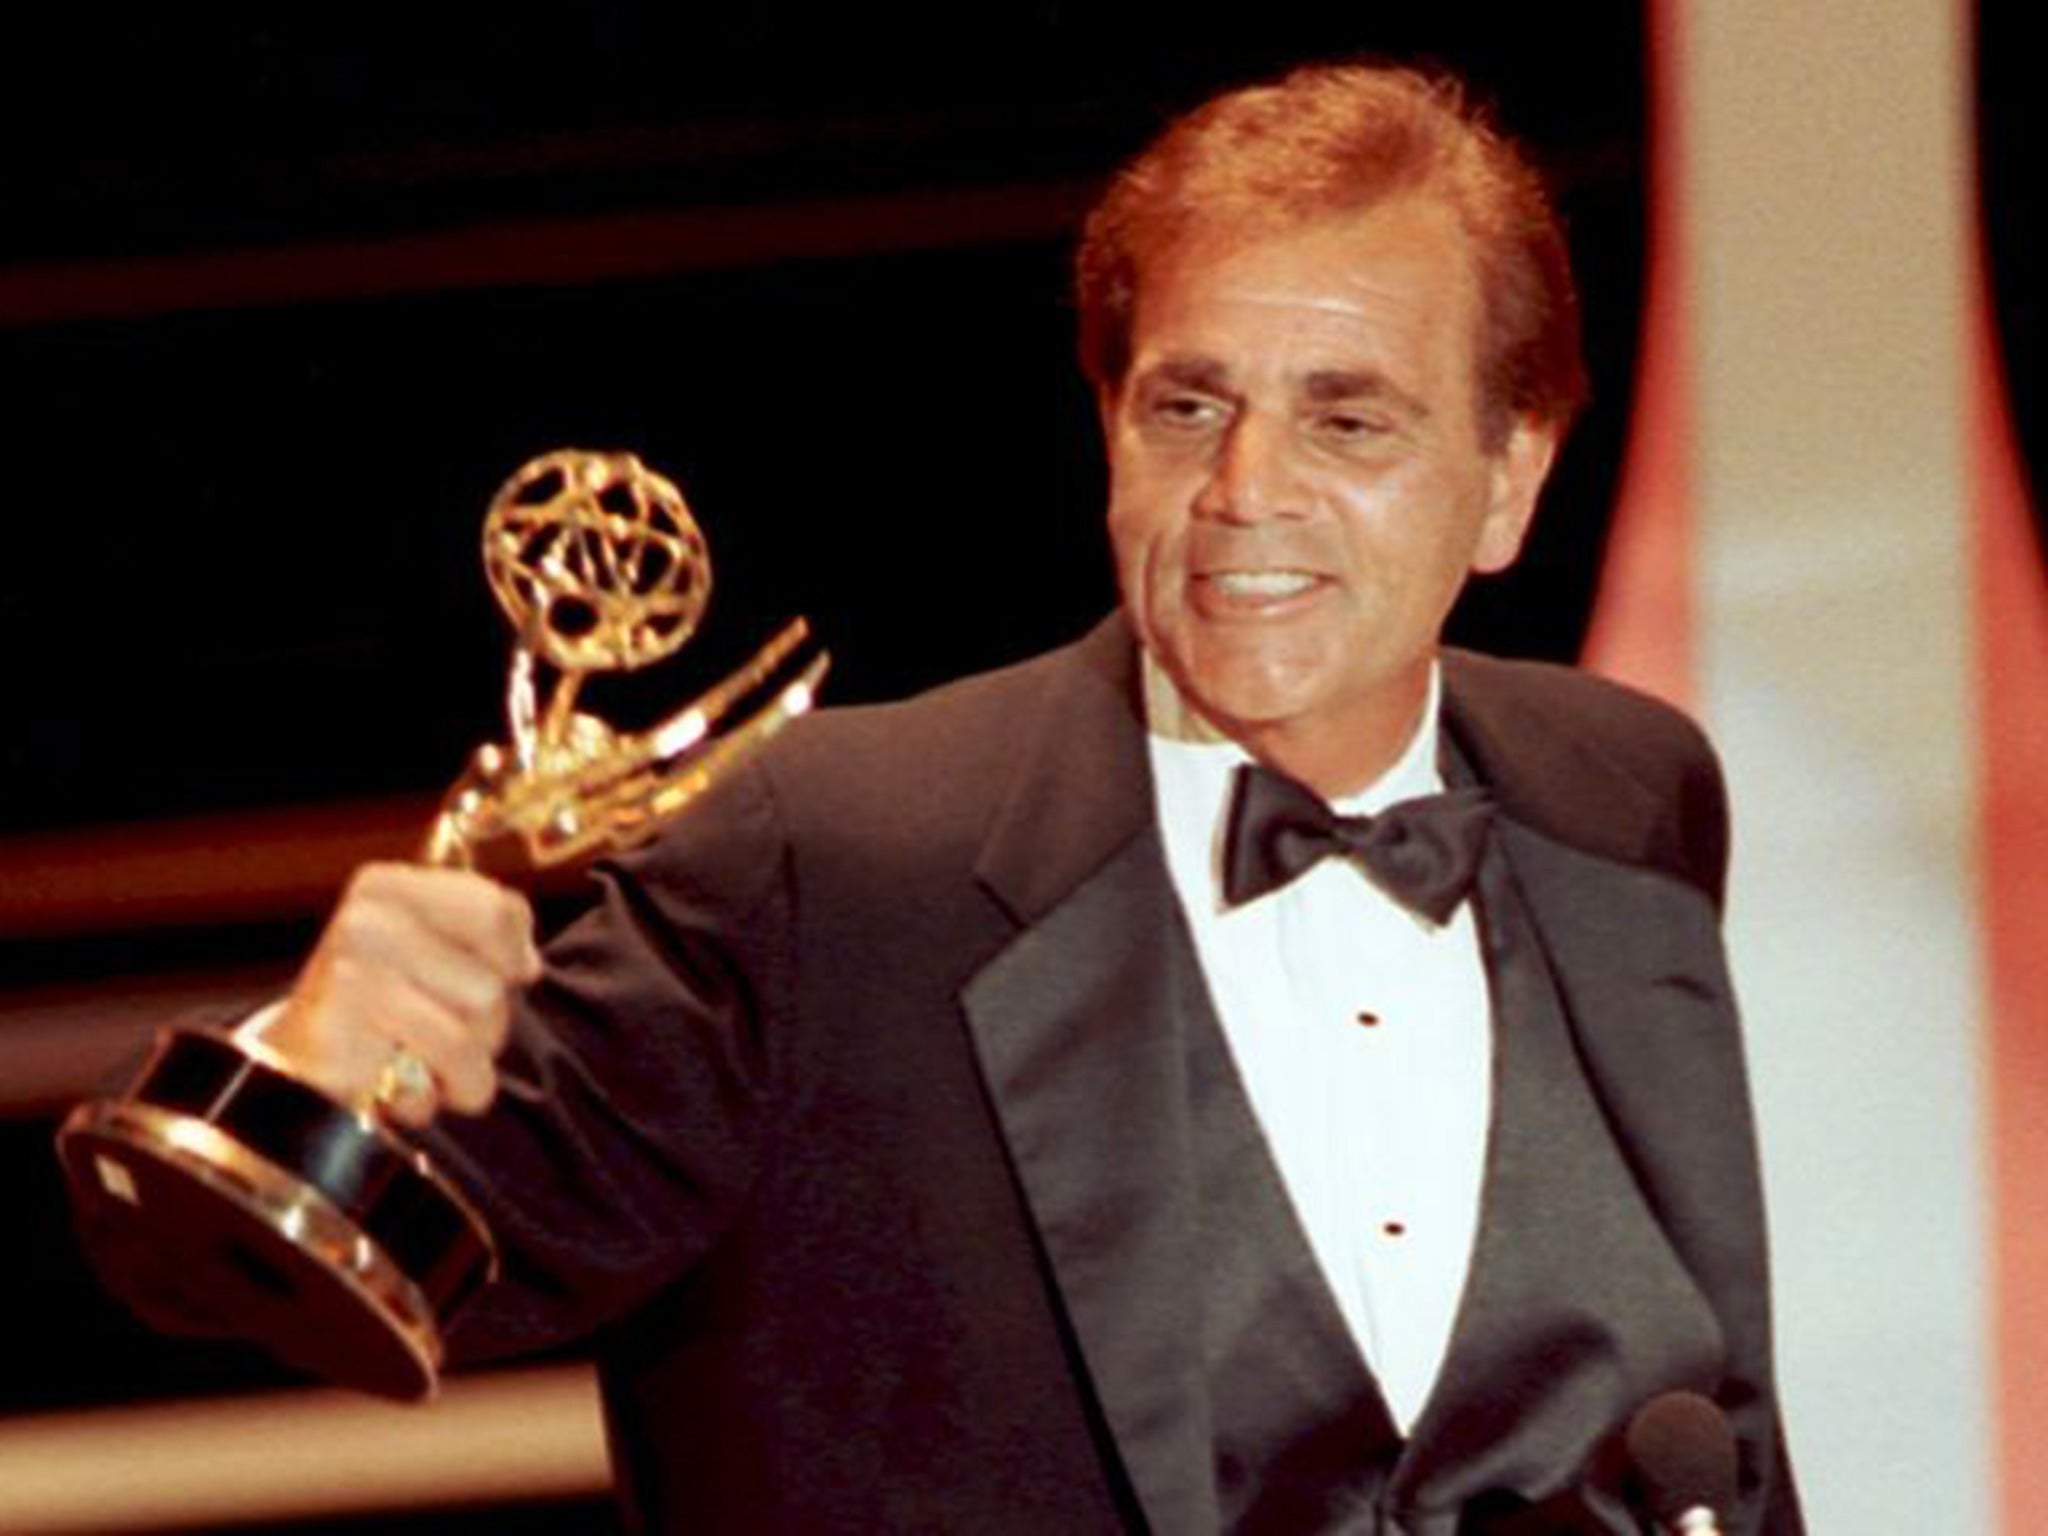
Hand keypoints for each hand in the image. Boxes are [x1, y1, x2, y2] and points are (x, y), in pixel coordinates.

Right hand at [248, 863, 542, 1127]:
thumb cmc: (373, 1011)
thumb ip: (485, 934)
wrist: (288, 1072)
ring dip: (463, 1068)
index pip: (499, 910)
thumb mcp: (428, 951)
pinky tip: (394, 1085)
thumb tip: (529, 964)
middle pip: (494, 982)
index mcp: (384, 888)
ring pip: (476, 1029)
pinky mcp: (343, 1040)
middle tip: (435, 1032)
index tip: (491, 973)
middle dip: (484, 1025)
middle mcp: (364, 922)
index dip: (511, 956)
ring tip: (417, 1061)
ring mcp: (350, 978)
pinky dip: (430, 1097)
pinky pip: (438, 1074)